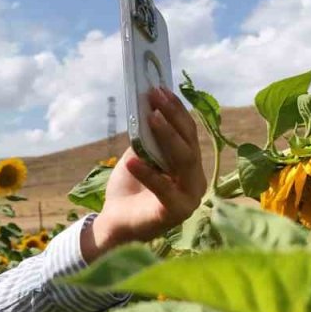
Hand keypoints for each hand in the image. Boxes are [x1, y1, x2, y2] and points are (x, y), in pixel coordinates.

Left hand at [83, 87, 206, 262]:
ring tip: (149, 119)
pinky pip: (165, 189)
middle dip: (171, 116)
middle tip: (154, 96)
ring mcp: (190, 196)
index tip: (160, 89)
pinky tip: (132, 162)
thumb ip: (146, 138)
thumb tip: (147, 108)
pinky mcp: (177, 212)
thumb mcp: (137, 156)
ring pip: (183, 160)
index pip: (188, 131)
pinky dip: (148, 174)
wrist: (115, 223)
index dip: (175, 109)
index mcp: (189, 163)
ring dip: (166, 137)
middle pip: (188, 141)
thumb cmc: (129, 188)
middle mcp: (195, 178)